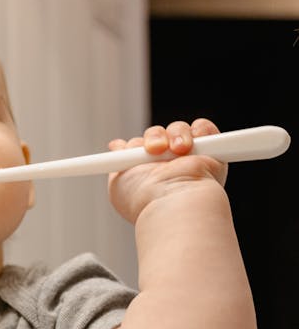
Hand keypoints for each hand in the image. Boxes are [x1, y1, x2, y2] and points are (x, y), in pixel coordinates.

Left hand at [107, 117, 224, 223]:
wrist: (174, 200)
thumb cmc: (145, 199)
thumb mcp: (119, 183)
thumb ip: (117, 162)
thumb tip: (116, 145)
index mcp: (148, 176)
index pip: (141, 151)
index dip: (136, 146)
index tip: (127, 147)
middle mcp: (168, 168)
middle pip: (157, 135)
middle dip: (153, 137)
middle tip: (153, 150)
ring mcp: (189, 159)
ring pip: (178, 129)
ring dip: (175, 134)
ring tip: (178, 150)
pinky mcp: (212, 152)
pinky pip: (204, 128)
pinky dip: (199, 130)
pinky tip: (190, 144)